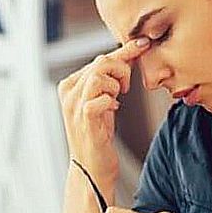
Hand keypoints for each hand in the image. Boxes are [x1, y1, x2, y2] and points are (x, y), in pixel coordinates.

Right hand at [57, 37, 150, 185]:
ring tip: (117, 99)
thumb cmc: (98, 134)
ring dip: (116, 86)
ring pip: (100, 76)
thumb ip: (110, 79)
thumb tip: (130, 53)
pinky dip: (111, 101)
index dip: (123, 52)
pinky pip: (101, 98)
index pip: (98, 59)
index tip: (143, 44)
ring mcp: (74, 106)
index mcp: (70, 85)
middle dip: (122, 70)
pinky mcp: (85, 120)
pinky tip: (112, 109)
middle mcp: (68, 93)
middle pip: (101, 62)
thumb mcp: (103, 101)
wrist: (92, 168)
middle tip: (125, 88)